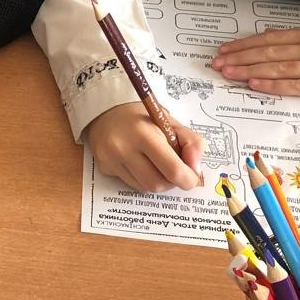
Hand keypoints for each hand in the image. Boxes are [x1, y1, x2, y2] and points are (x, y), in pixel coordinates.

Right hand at [86, 102, 204, 193]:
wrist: (105, 110)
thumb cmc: (141, 117)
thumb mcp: (169, 120)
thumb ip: (191, 142)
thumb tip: (196, 169)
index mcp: (144, 133)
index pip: (172, 169)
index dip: (188, 178)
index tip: (192, 176)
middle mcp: (124, 148)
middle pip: (158, 184)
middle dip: (172, 181)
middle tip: (174, 168)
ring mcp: (111, 159)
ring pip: (145, 188)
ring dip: (157, 181)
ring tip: (155, 163)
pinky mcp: (104, 167)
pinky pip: (131, 185)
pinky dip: (142, 179)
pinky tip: (139, 163)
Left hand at [211, 28, 299, 100]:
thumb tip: (272, 41)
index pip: (269, 39)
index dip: (244, 44)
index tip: (224, 49)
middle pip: (267, 52)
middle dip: (239, 58)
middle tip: (216, 63)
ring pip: (276, 68)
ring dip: (248, 71)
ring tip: (227, 73)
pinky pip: (294, 86)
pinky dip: (272, 85)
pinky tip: (254, 86)